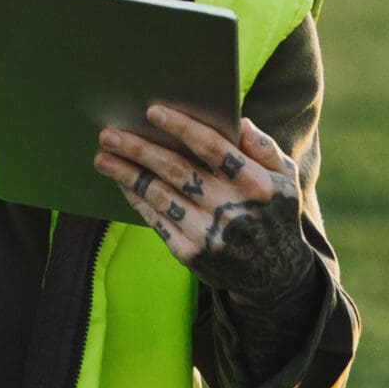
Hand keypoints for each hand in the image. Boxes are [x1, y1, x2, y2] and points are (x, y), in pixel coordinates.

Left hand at [95, 108, 317, 303]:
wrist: (275, 276)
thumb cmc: (275, 213)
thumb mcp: (286, 179)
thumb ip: (264, 148)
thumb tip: (240, 122)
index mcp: (256, 184)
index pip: (214, 148)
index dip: (182, 128)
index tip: (153, 111)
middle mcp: (231, 209)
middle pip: (177, 171)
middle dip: (139, 150)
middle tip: (109, 134)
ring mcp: (208, 234)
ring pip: (160, 195)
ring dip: (127, 175)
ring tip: (102, 157)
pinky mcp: (191, 254)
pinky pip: (156, 220)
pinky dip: (137, 200)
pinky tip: (122, 184)